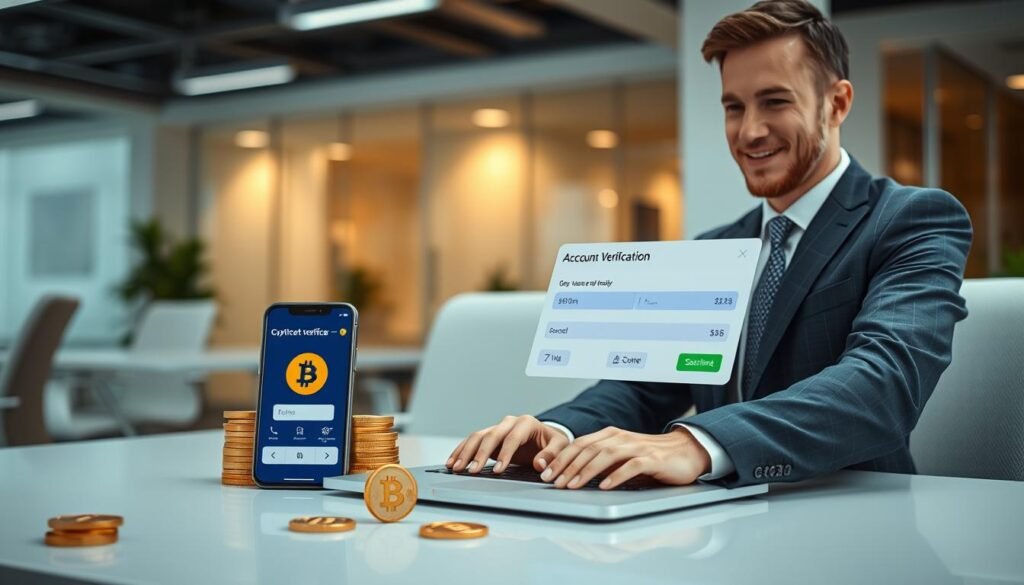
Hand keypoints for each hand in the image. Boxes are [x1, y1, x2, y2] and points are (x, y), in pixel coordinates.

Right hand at [445, 415, 570, 474]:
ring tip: (456, 467)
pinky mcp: (490, 437)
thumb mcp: (560, 446)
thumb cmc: (553, 442)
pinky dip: (462, 451)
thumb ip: (552, 455)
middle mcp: (509, 423)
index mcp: (526, 423)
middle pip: (490, 435)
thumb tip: (540, 464)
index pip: (512, 438)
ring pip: (477, 437)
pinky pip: (472, 442)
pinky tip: (453, 461)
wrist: (546, 437)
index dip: (505, 454)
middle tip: (471, 470)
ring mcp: (497, 428)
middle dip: (479, 454)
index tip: (499, 470)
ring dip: (466, 452)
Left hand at [540, 426, 710, 489]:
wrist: (685, 451)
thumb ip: (601, 461)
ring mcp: (636, 447)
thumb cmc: (651, 457)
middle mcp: (620, 438)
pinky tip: (605, 487)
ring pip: (605, 456)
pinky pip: (631, 466)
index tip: (546, 473)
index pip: (579, 445)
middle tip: (553, 482)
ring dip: (586, 471)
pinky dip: (616, 476)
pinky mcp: (652, 459)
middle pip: (588, 450)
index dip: (561, 458)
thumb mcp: (621, 456)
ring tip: (572, 485)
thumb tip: (573, 473)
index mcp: (610, 435)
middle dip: (567, 466)